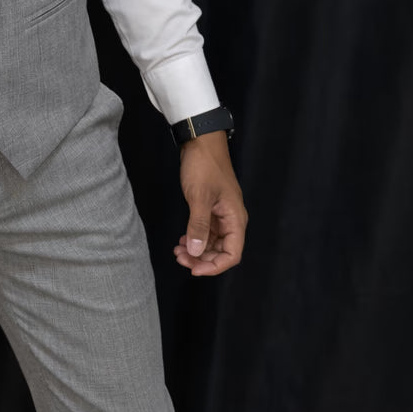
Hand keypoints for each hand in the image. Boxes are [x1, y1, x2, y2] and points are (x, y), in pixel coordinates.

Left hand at [173, 130, 247, 276]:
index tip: (193, 269)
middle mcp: (232, 219)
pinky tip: (181, 240)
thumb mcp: (199, 197)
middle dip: (201, 259)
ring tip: (177, 250)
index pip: (232, 254)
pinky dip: (194, 239)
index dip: (214, 266)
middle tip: (179, 258)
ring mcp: (222, 215)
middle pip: (221, 252)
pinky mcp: (211, 209)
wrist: (201, 142)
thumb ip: (198, 226)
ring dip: (196, 250)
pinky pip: (206, 232)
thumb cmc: (204, 166)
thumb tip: (197, 252)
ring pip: (212, 243)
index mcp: (235, 219)